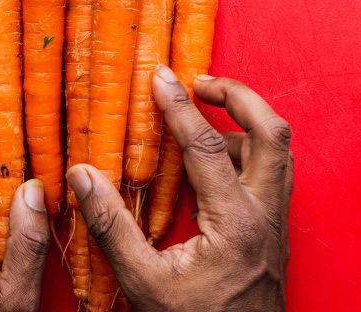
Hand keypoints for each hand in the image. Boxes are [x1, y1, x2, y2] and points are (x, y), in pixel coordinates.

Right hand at [66, 66, 292, 311]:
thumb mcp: (143, 282)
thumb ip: (110, 226)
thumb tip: (81, 175)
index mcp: (234, 223)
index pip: (206, 146)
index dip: (178, 106)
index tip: (160, 77)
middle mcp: (264, 214)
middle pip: (271, 133)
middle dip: (238, 95)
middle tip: (201, 81)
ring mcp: (275, 221)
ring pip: (279, 151)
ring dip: (247, 120)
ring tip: (205, 114)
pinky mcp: (274, 229)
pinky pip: (272, 172)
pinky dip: (248, 149)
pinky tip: (215, 159)